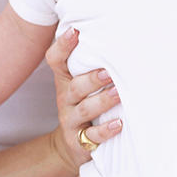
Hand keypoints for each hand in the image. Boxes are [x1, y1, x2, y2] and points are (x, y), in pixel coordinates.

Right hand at [45, 28, 122, 164]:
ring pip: (85, 109)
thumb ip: (91, 63)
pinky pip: (92, 136)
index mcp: (65, 81)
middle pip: (75, 87)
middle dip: (92, 78)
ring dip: (103, 101)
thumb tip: (117, 34)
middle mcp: (66, 99)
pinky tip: (119, 124)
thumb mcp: (81, 84)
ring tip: (119, 93)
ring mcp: (71, 120)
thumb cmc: (83, 104)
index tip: (74, 31)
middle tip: (109, 72)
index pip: (56, 61)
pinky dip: (106, 130)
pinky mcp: (79, 141)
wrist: (71, 145)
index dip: (62, 46)